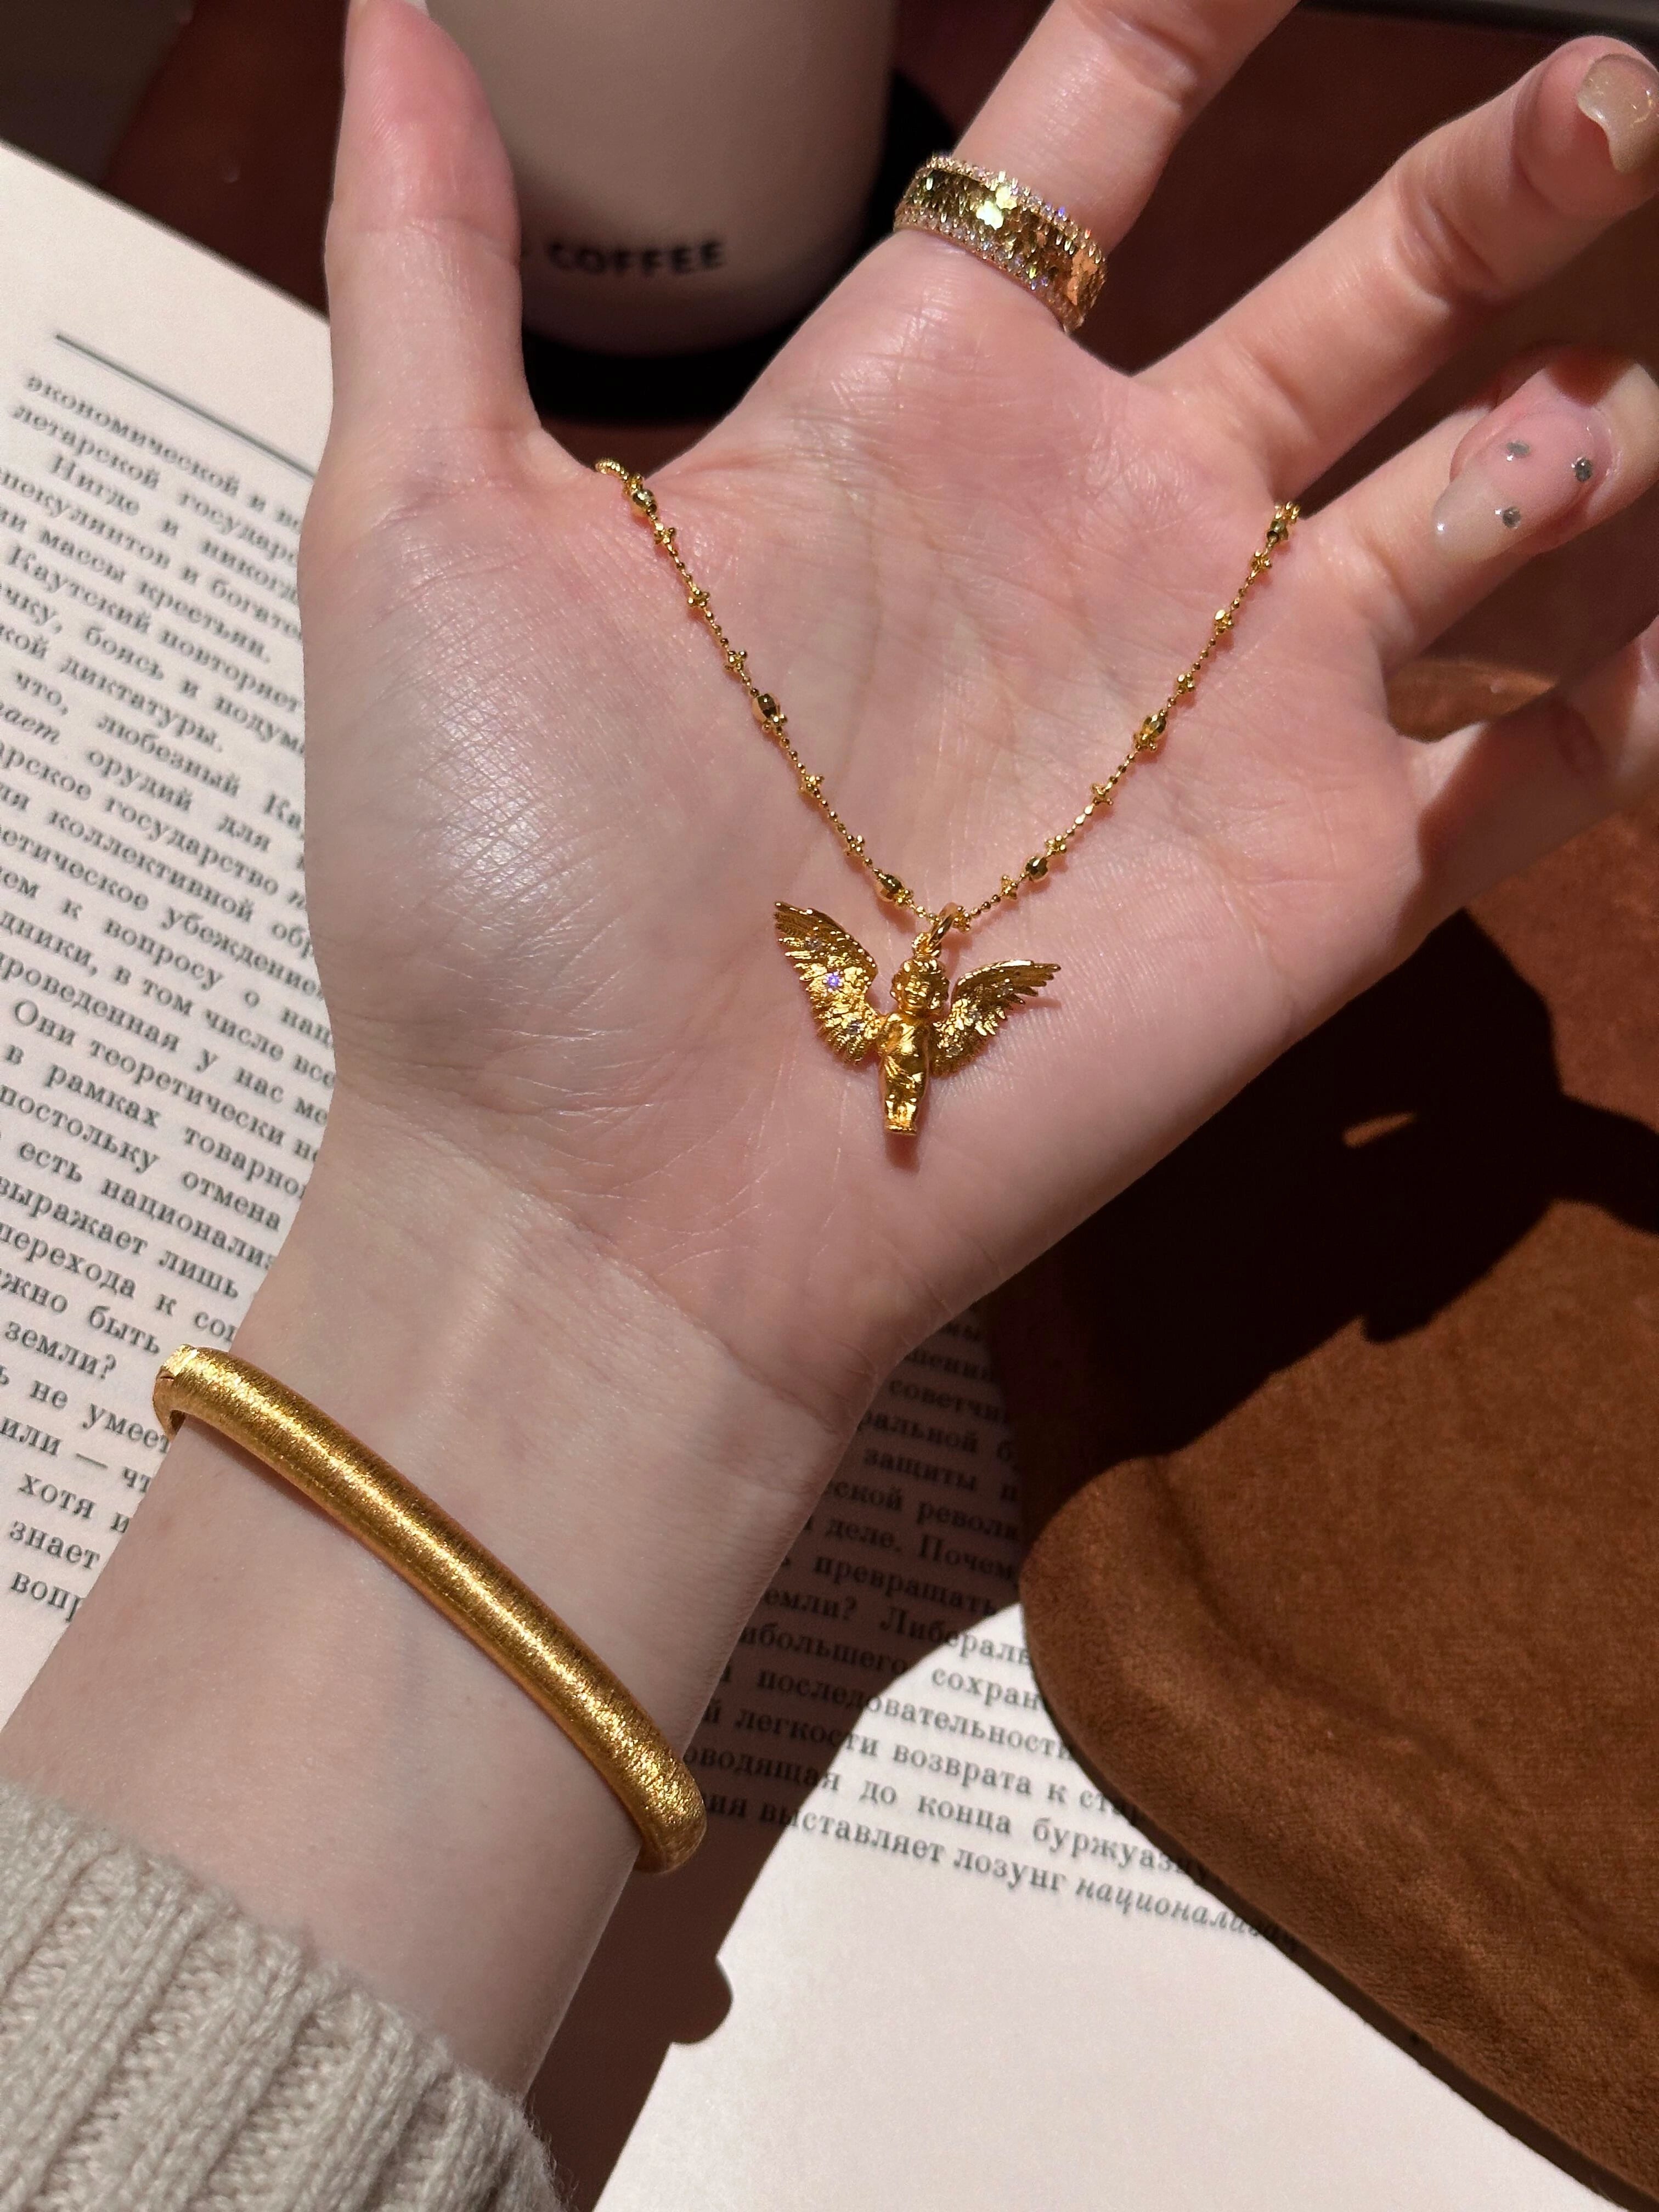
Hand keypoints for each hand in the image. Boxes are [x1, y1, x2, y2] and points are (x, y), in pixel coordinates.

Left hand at [304, 2, 1658, 1449]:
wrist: (612, 1197)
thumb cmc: (493, 879)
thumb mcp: (422, 531)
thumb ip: (433, 256)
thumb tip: (383, 9)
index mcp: (920, 407)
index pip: (1097, 130)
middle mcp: (1105, 532)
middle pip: (1359, 283)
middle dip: (1495, 178)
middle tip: (1604, 93)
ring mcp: (1230, 706)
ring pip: (1490, 501)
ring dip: (1597, 425)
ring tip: (1610, 405)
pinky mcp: (1321, 880)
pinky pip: (1533, 769)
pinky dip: (1634, 705)